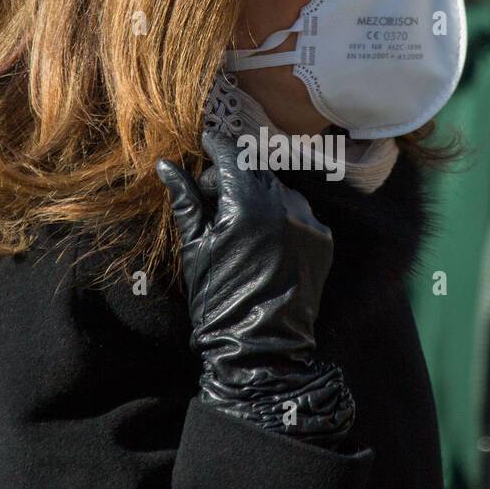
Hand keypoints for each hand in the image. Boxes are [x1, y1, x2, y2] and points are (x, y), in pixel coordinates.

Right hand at [156, 130, 353, 443]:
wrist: (262, 346)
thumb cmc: (218, 299)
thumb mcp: (195, 248)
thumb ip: (187, 201)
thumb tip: (166, 165)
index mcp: (246, 204)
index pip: (232, 154)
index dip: (215, 146)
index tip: (204, 141)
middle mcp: (284, 205)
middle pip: (255, 169)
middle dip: (233, 173)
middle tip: (212, 194)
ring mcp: (308, 222)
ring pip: (279, 189)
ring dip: (258, 193)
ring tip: (239, 222)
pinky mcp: (323, 239)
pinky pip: (299, 212)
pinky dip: (281, 215)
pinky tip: (264, 239)